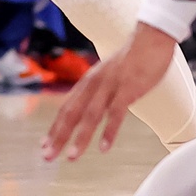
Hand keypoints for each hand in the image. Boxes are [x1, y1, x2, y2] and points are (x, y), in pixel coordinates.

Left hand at [43, 23, 178, 160]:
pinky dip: (109, 131)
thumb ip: (98, 91)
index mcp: (88, 82)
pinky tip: (104, 148)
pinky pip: (116, 113)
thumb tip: (90, 110)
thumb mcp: (108, 75)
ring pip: (91, 115)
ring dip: (80, 138)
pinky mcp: (128, 88)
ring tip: (71, 157)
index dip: (55, 128)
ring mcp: (111, 86)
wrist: (150, 38)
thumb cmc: (131, 59)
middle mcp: (94, 84)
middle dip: (59, 137)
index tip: (45, 145)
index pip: (66, 108)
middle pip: (72, 114)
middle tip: (48, 157)